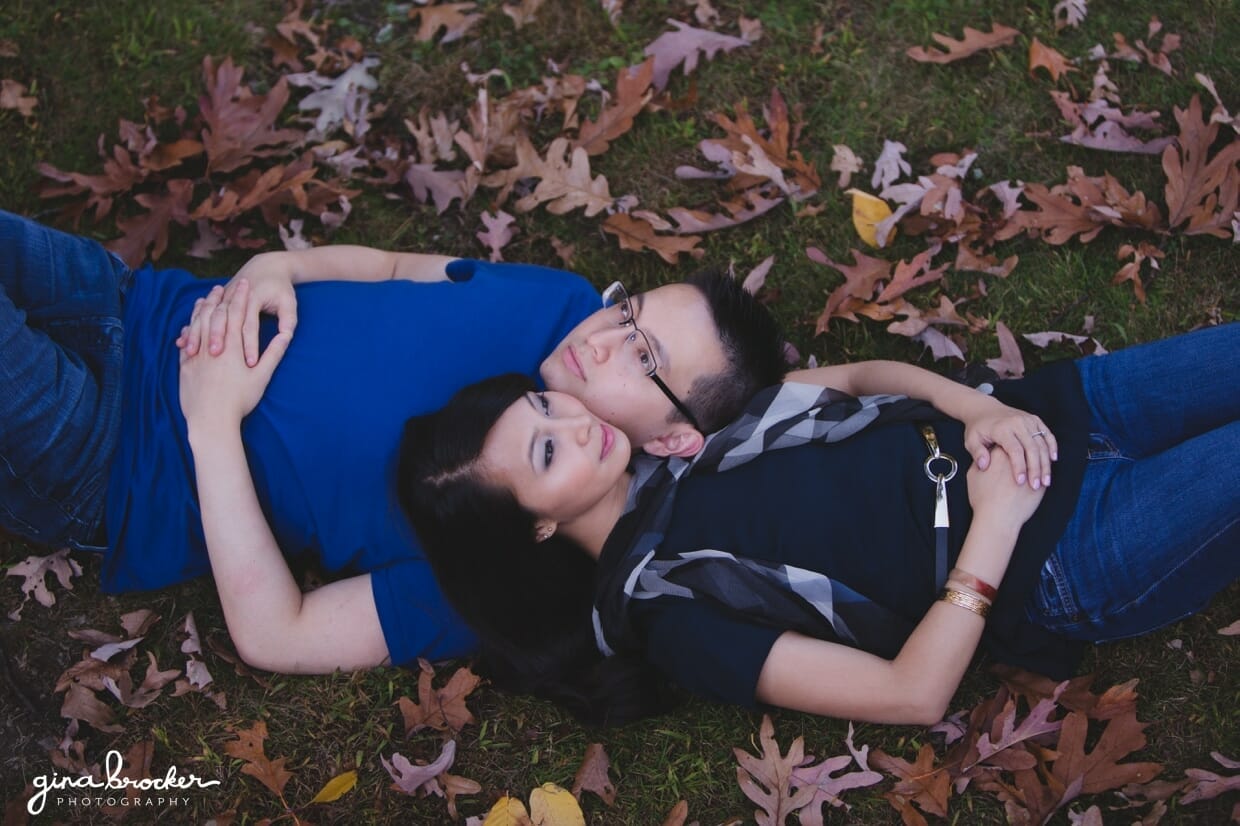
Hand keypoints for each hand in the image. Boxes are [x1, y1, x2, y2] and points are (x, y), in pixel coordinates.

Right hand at [176, 251, 297, 365]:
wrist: (267, 266)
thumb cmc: (280, 288)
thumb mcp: (289, 302)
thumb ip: (289, 320)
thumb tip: (286, 337)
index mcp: (254, 298)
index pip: (251, 326)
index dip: (250, 345)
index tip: (251, 364)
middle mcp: (234, 297)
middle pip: (223, 320)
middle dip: (218, 338)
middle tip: (215, 358)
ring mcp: (222, 297)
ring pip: (207, 318)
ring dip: (198, 334)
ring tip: (191, 353)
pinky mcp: (216, 300)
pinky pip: (199, 315)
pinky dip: (191, 329)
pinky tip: (182, 344)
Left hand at [179, 279, 290, 429]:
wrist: (211, 422)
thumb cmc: (240, 401)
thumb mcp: (261, 377)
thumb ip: (273, 353)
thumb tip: (286, 336)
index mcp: (232, 348)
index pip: (236, 314)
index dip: (241, 297)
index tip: (246, 284)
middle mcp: (212, 347)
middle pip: (216, 315)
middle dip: (222, 298)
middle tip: (227, 284)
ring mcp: (196, 355)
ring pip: (198, 324)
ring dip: (203, 308)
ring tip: (208, 296)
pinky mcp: (185, 366)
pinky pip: (187, 340)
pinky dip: (190, 326)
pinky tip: (192, 321)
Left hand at [961, 397, 1057, 488]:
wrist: (984, 409)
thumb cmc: (978, 428)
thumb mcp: (971, 440)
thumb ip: (977, 453)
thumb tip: (984, 466)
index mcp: (1002, 428)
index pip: (1014, 450)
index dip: (1019, 467)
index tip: (1020, 482)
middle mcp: (1017, 422)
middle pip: (1032, 448)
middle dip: (1035, 468)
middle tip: (1036, 485)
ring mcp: (1028, 420)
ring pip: (1042, 443)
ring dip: (1046, 463)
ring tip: (1045, 480)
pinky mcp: (1035, 420)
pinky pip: (1047, 434)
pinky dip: (1052, 447)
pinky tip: (1053, 460)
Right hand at [966, 448, 1045, 527]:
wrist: (997, 518)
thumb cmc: (983, 499)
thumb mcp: (973, 475)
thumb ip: (980, 461)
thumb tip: (984, 458)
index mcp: (1000, 453)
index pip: (1006, 441)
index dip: (1004, 444)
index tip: (1003, 449)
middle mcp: (1018, 460)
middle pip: (1025, 448)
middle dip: (1023, 450)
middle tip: (1019, 454)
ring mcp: (1031, 471)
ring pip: (1037, 460)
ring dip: (1036, 460)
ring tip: (1030, 466)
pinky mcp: (1040, 483)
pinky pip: (1044, 473)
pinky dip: (1041, 473)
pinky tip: (1035, 477)